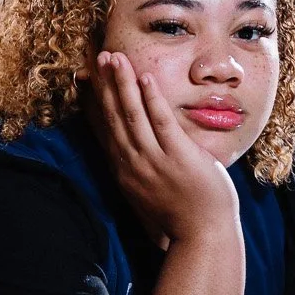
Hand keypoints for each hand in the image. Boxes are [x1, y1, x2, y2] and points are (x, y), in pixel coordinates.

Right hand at [91, 53, 239, 243]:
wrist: (202, 236)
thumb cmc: (183, 216)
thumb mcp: (152, 192)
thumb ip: (143, 170)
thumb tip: (138, 151)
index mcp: (125, 171)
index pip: (106, 129)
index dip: (98, 102)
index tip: (91, 78)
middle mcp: (133, 165)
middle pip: (114, 118)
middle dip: (106, 85)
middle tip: (99, 57)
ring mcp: (154, 162)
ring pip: (132, 116)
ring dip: (122, 85)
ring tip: (114, 58)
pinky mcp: (177, 158)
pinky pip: (160, 123)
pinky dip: (151, 99)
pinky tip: (145, 78)